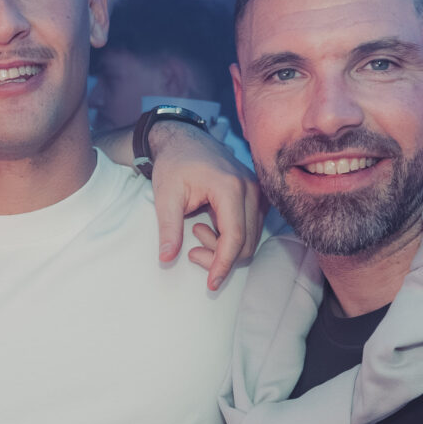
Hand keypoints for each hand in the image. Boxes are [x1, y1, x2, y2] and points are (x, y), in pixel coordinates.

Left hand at [143, 124, 262, 289]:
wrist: (184, 140)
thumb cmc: (174, 165)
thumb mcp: (165, 196)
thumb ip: (167, 228)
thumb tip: (167, 258)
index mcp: (229, 187)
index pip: (234, 236)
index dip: (223, 264)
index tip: (211, 284)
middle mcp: (251, 188)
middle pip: (246, 242)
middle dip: (219, 256)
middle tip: (190, 248)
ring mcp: (258, 191)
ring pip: (251, 238)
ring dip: (224, 246)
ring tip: (197, 229)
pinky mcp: (258, 195)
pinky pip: (252, 228)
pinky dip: (232, 237)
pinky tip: (210, 225)